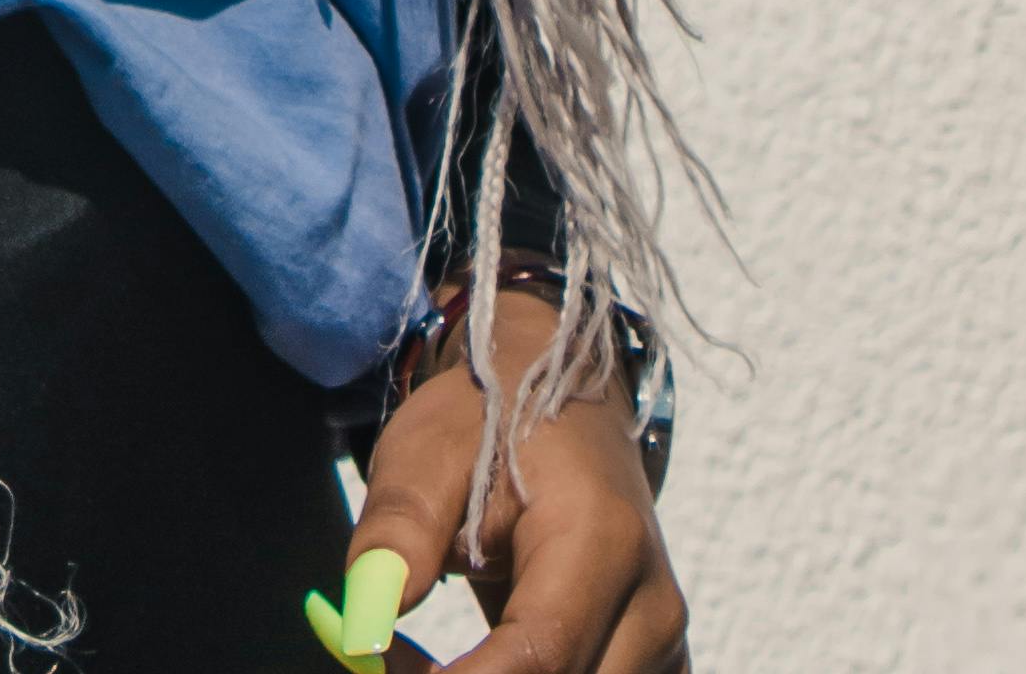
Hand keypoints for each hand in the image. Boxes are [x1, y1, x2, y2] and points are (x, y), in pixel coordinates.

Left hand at [325, 280, 686, 673]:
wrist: (559, 380)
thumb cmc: (488, 416)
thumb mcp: (426, 450)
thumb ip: (398, 536)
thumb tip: (364, 634)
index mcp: (601, 540)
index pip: (538, 657)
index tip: (386, 666)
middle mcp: (650, 604)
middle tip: (396, 658)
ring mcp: (661, 641)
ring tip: (426, 659)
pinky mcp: (654, 660)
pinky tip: (476, 667)